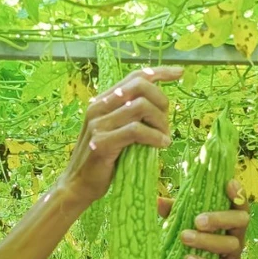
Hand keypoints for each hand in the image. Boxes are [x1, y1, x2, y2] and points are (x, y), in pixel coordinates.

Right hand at [60, 66, 182, 207]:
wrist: (78, 185)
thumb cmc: (103, 160)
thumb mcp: (116, 131)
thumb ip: (130, 115)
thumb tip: (160, 106)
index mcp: (102, 101)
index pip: (134, 76)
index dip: (159, 72)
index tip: (180, 73)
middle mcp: (98, 107)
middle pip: (140, 86)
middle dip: (161, 101)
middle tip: (166, 124)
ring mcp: (98, 124)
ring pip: (141, 107)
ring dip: (160, 122)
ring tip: (164, 138)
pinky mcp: (102, 142)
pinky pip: (137, 131)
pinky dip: (155, 136)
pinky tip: (161, 145)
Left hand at [157, 179, 250, 258]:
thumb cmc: (191, 248)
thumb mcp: (183, 227)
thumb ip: (175, 213)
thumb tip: (157, 200)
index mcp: (228, 221)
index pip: (239, 205)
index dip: (239, 194)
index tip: (229, 183)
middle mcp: (236, 237)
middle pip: (241, 222)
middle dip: (220, 218)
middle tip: (197, 220)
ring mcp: (234, 258)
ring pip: (230, 245)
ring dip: (207, 240)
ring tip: (184, 237)